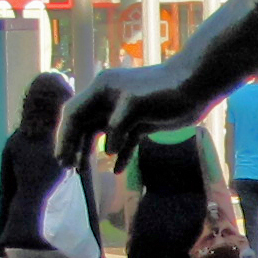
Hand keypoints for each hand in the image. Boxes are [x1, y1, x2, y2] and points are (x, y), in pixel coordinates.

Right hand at [59, 57, 199, 173]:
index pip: (75, 114)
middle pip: (84, 125)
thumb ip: (117, 127)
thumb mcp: (136, 105)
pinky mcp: (140, 123)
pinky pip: (124, 141)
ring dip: (91, 152)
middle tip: (68, 168)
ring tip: (83, 171)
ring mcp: (124, 112)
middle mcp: (109, 99)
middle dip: (74, 146)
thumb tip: (108, 152)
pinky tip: (117, 169)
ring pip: (101, 134)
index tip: (61, 158)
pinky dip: (120, 154)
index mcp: (102, 90)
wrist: (195, 86)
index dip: (66, 136)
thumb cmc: (165, 91)